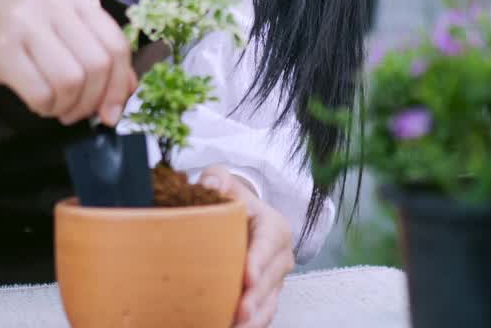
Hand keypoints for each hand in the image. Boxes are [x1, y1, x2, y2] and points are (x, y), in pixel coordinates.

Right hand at [0, 0, 136, 124]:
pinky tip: (38, 103)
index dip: (120, 85)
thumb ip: (96, 56)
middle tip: (76, 113)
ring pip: (71, 81)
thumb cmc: (15, 37)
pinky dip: (44, 108)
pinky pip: (41, 92)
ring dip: (67, 107)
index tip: (111, 112)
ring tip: (55, 107)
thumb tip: (128, 89)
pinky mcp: (1, 48)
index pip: (116, 45)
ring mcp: (26, 23)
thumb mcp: (60, 35)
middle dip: (92, 101)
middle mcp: (54, 4)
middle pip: (97, 66)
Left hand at [199, 165, 295, 327]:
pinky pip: (262, 315)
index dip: (259, 261)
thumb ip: (216, 178)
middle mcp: (280, 256)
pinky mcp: (266, 297)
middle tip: (240, 312)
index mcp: (273, 226)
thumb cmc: (231, 201)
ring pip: (269, 303)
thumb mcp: (224, 182)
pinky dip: (251, 325)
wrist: (241, 219)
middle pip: (270, 280)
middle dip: (256, 298)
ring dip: (255, 318)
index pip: (268, 243)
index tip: (247, 277)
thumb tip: (209, 183)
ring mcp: (275, 279)